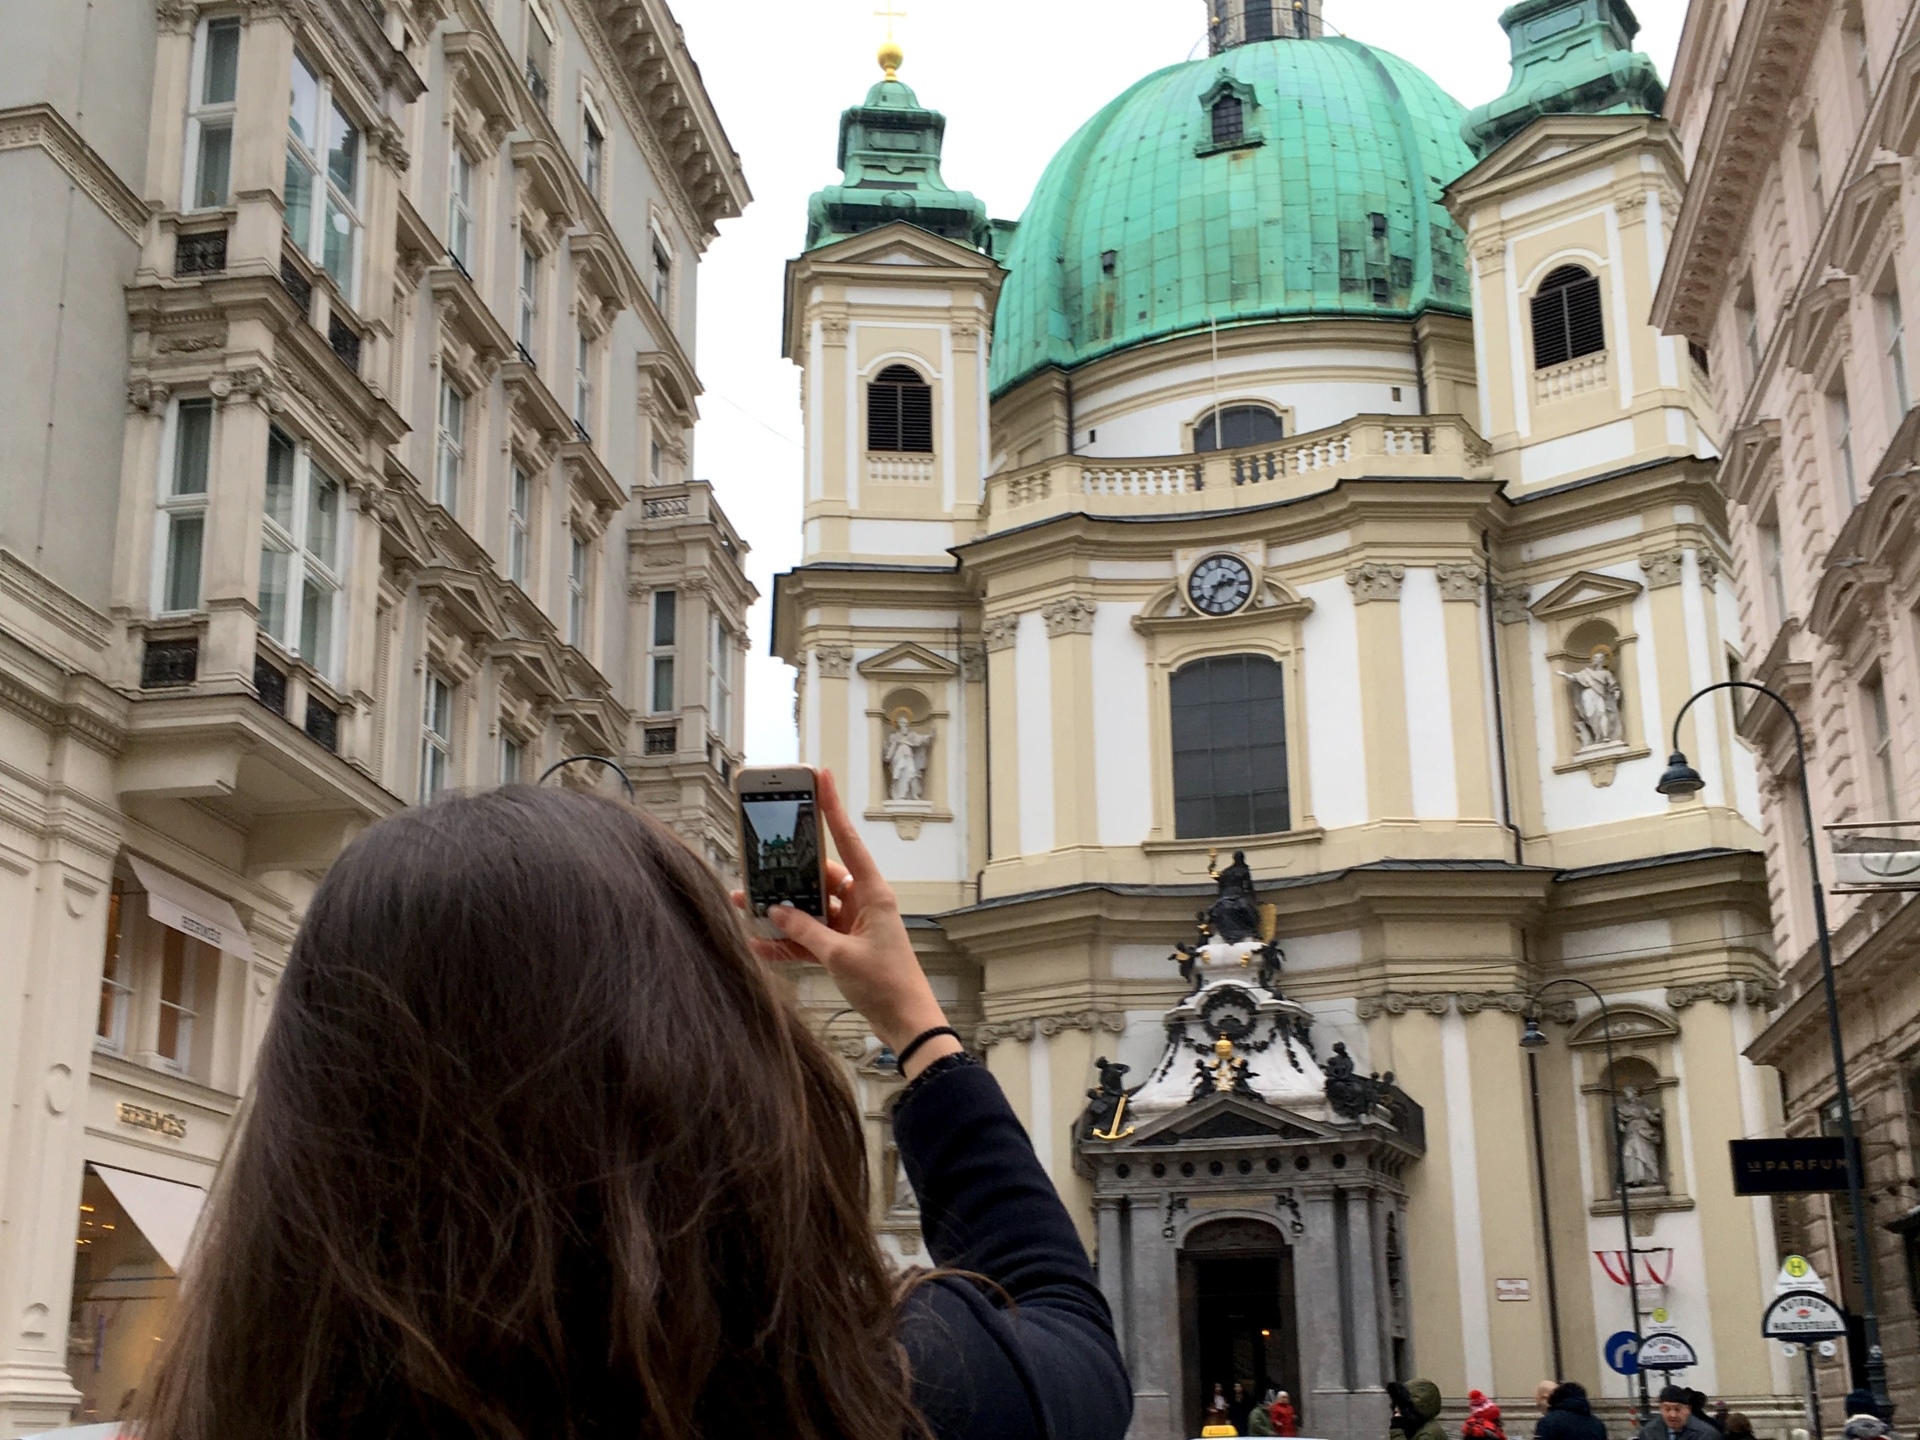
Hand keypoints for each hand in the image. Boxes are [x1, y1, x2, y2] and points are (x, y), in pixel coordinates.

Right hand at [732, 769, 960, 1077]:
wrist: (906, 1023)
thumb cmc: (888, 985)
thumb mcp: (841, 956)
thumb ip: (806, 932)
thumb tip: (776, 912)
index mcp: (872, 893)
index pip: (847, 841)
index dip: (832, 808)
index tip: (821, 776)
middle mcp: (861, 903)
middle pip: (818, 877)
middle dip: (786, 874)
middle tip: (756, 862)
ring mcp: (850, 925)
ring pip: (808, 907)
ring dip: (780, 910)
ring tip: (743, 904)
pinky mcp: (841, 947)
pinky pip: (808, 936)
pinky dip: (786, 940)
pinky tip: (758, 942)